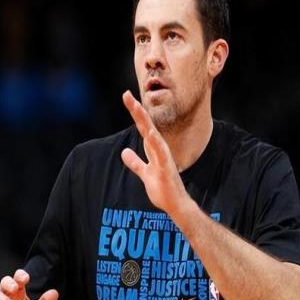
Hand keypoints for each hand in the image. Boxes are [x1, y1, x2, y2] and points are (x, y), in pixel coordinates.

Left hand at [121, 90, 189, 215]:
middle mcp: (159, 149)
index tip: (126, 97)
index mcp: (154, 149)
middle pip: (146, 126)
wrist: (176, 205)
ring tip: (136, 107)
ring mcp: (164, 158)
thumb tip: (124, 152)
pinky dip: (155, 142)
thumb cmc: (163, 189)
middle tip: (126, 94)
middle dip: (137, 110)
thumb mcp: (144, 173)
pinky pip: (160, 153)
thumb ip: (135, 162)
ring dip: (144, 121)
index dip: (135, 113)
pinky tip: (149, 132)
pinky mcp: (166, 168)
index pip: (142, 127)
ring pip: (152, 135)